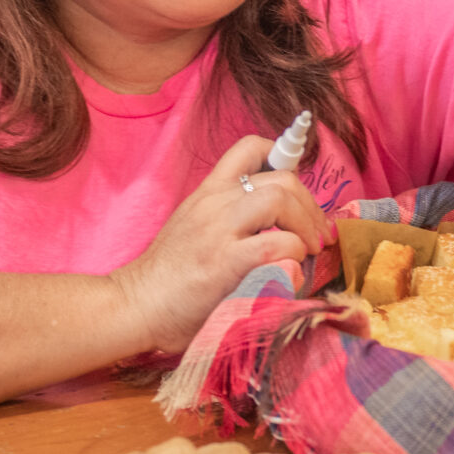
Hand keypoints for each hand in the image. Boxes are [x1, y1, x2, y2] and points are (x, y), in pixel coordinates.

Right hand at [110, 132, 330, 354]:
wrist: (134, 306)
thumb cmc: (170, 276)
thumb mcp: (197, 229)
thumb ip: (233, 220)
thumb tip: (283, 226)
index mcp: (209, 192)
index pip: (250, 148)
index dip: (285, 156)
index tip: (299, 189)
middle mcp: (215, 203)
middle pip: (281, 178)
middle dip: (311, 205)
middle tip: (318, 234)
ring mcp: (218, 231)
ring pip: (280, 199)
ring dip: (307, 225)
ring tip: (309, 249)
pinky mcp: (223, 263)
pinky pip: (275, 245)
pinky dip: (294, 254)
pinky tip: (290, 270)